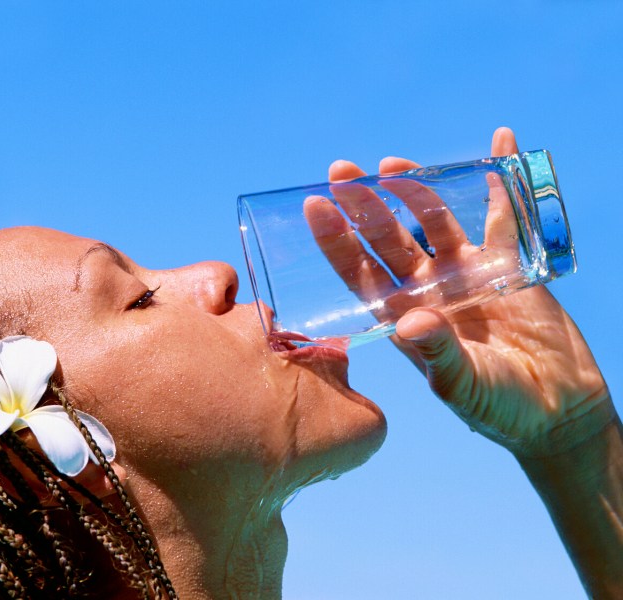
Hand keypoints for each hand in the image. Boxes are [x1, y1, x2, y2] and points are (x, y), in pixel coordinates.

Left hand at [314, 127, 611, 456]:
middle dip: (364, 206)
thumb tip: (412, 321)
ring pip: (433, 221)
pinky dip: (502, 181)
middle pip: (388, 238)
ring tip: (392, 164)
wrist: (555, 410)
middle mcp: (426, 289)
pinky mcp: (506, 265)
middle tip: (341, 171)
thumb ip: (438, 353)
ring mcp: (464, 273)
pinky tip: (497, 144)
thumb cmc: (499, 408)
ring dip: (414, 189)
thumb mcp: (462, 384)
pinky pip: (503, 215)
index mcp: (403, 317)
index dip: (336, 241)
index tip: (316, 206)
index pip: (360, 273)